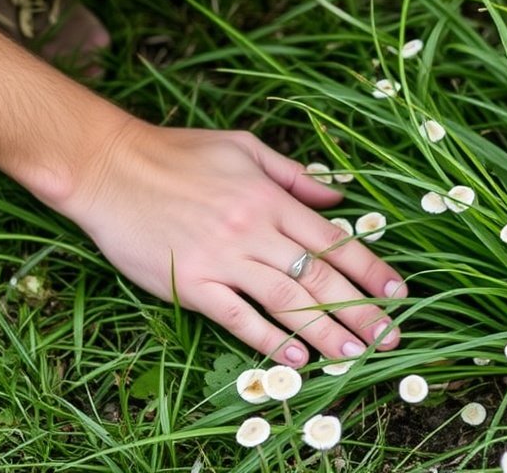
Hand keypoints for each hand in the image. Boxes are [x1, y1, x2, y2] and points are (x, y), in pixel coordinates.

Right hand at [57, 121, 406, 366]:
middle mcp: (253, 229)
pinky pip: (238, 317)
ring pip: (286, 302)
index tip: (399, 292)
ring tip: (354, 355)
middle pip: (318, 277)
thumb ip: (292, 175)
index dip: (370, 268)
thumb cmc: (176, 153)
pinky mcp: (191, 283)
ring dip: (325, 331)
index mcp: (269, 197)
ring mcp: (222, 258)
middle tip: (389, 337)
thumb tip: (336, 195)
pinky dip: (269, 340)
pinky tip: (295, 358)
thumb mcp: (243, 148)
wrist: (108, 168)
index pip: (332, 240)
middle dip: (360, 309)